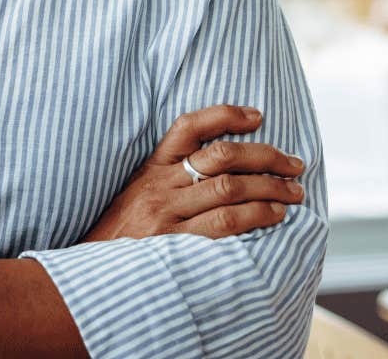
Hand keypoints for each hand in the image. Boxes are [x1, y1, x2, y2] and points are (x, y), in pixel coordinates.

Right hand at [80, 104, 306, 242]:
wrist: (93, 272)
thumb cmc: (121, 234)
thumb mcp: (137, 194)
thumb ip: (170, 177)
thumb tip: (221, 164)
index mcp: (151, 168)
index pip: (189, 126)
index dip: (226, 115)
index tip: (258, 116)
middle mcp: (160, 186)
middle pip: (221, 156)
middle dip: (266, 157)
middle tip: (295, 165)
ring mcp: (167, 214)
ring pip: (228, 188)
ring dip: (269, 188)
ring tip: (293, 193)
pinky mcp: (174, 243)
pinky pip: (223, 224)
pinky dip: (255, 216)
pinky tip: (274, 216)